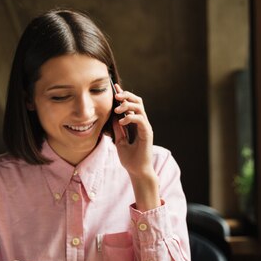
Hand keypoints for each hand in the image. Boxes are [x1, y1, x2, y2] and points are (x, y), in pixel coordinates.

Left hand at [113, 84, 160, 211]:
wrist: (137, 172)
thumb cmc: (130, 159)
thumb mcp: (119, 141)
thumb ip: (117, 129)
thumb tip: (113, 117)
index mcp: (136, 124)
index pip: (131, 105)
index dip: (124, 95)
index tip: (114, 88)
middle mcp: (142, 123)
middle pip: (138, 101)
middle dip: (126, 95)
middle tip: (115, 95)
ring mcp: (145, 127)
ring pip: (140, 107)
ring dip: (127, 105)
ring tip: (117, 110)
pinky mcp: (147, 133)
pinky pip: (140, 119)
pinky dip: (130, 117)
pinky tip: (122, 122)